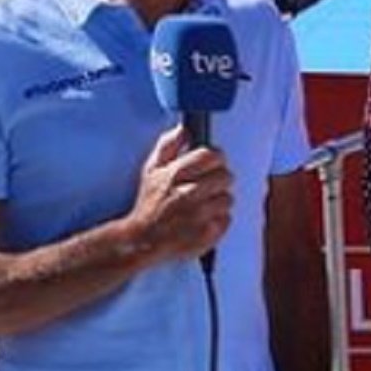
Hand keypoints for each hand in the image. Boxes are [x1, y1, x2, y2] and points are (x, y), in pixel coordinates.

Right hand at [127, 127, 233, 263]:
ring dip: (218, 202)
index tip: (211, 164)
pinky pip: (227, 219)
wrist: (142, 240)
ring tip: (201, 206)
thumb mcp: (151, 170)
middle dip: (217, 181)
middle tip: (205, 188)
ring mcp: (200, 215)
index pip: (213, 155)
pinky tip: (203, 221)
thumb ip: (168, 146)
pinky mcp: (208, 233)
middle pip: (226, 176)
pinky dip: (218, 220)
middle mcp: (189, 193)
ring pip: (228, 198)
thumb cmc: (149, 204)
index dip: (215, 158)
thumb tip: (184, 130)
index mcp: (176, 174)